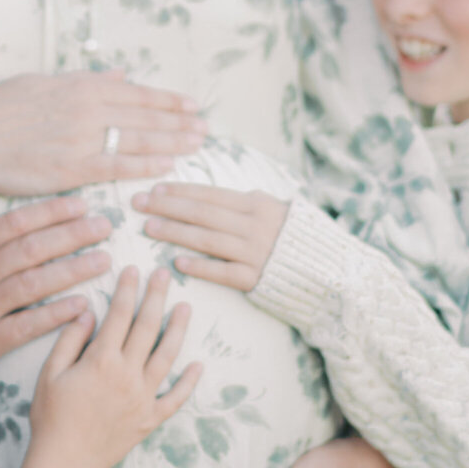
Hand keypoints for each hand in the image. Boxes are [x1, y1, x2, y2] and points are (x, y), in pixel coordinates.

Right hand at [0, 71, 204, 197]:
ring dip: (172, 142)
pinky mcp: (70, 168)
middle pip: (145, 116)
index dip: (168, 100)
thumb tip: (120, 74)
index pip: (137, 93)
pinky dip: (145, 164)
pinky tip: (167, 165)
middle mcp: (86, 109)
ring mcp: (80, 139)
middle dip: (179, 122)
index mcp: (81, 87)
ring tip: (196, 145)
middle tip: (205, 128)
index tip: (191, 105)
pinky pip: (117, 166)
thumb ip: (86, 79)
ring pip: (138, 139)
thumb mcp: (44, 81)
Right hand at [0, 188, 113, 395]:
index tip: (80, 205)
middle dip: (73, 235)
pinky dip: (56, 315)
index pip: (15, 223)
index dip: (51, 212)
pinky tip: (82, 306)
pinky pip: (26, 326)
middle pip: (33, 248)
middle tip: (106, 227)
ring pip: (35, 283)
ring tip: (104, 260)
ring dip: (74, 270)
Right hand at [29, 267, 200, 467]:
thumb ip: (70, 340)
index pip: (119, 315)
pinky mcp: (149, 419)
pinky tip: (198, 365)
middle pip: (147, 328)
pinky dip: (188, 382)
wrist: (63, 461)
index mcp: (101, 360)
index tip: (133, 269)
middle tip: (165, 275)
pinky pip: (175, 398)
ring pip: (167, 356)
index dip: (127, 290)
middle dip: (156, 297)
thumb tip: (88, 312)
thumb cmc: (51, 416)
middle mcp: (127, 375)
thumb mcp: (49, 372)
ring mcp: (142, 397)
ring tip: (186, 307)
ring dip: (178, 329)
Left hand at [134, 182, 290, 290]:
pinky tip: (176, 262)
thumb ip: (245, 204)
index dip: (180, 190)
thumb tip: (214, 197)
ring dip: (175, 232)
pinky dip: (199, 266)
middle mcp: (254, 225)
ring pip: (206, 239)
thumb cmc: (296, 238)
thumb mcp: (275, 210)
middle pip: (201, 213)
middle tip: (138, 203)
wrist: (330, 271)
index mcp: (257, 204)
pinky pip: (222, 271)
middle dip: (167, 206)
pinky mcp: (256, 279)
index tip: (154, 188)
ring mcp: (254, 252)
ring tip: (149, 227)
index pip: (209, 194)